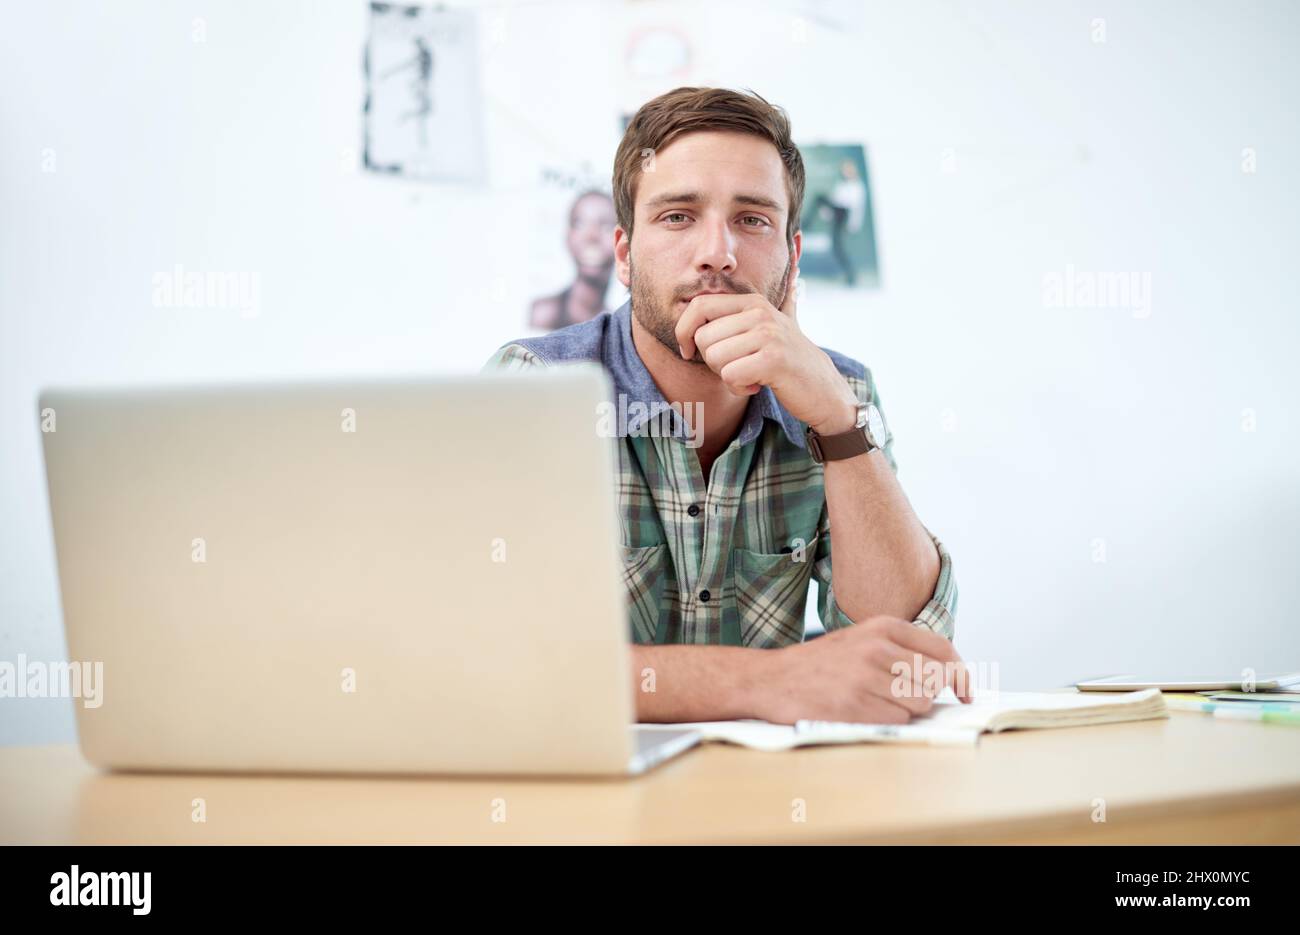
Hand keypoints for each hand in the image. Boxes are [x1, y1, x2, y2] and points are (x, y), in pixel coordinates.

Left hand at [674, 267, 858, 434]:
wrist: (823, 390)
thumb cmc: (789, 360)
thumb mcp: (775, 325)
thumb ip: (764, 305)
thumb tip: (792, 267)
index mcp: (753, 302)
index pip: (699, 306)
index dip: (684, 331)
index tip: (688, 351)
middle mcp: (760, 313)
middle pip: (703, 338)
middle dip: (712, 362)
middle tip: (737, 367)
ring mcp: (769, 334)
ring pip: (715, 358)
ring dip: (727, 376)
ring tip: (750, 376)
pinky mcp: (773, 360)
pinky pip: (730, 376)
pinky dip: (738, 388)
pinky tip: (756, 385)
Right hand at [750, 616, 974, 724]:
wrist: (772, 679)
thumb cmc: (819, 664)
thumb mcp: (860, 639)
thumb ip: (900, 649)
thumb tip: (947, 675)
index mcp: (882, 627)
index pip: (943, 651)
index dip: (962, 676)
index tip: (966, 692)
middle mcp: (877, 648)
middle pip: (935, 681)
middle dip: (927, 695)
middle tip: (901, 697)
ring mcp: (866, 677)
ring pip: (919, 704)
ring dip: (905, 711)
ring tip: (875, 701)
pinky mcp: (855, 705)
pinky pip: (896, 721)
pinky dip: (887, 722)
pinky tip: (863, 711)